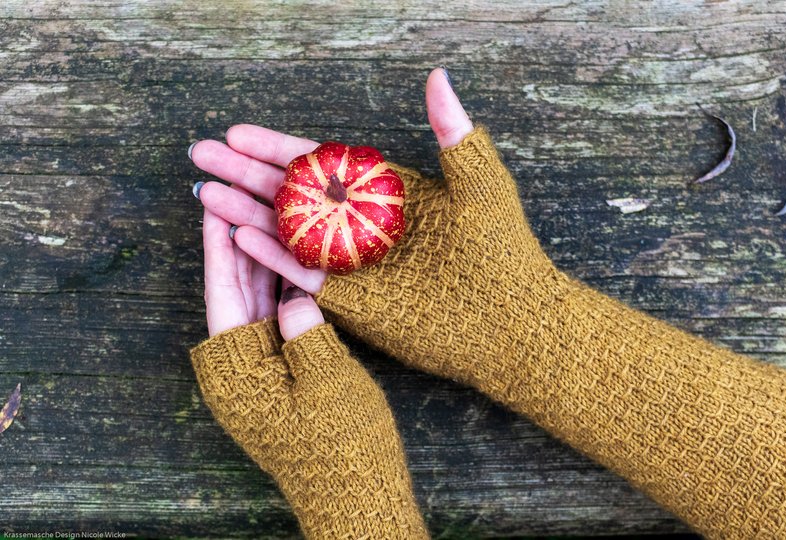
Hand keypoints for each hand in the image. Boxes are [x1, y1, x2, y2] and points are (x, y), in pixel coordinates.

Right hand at [191, 63, 557, 386]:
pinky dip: (270, 255)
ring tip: (205, 193)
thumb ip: (452, 131)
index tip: (238, 132)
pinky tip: (236, 235)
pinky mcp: (351, 300)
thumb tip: (437, 75)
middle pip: (294, 193)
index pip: (321, 162)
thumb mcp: (480, 183)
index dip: (278, 147)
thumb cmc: (502, 249)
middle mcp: (362, 224)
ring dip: (246, 213)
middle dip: (246, 174)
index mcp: (386, 192)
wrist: (509, 320)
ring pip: (288, 232)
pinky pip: (301, 273)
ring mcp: (353, 262)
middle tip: (201, 154)